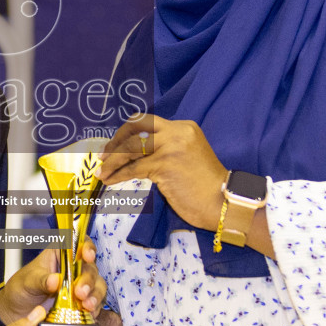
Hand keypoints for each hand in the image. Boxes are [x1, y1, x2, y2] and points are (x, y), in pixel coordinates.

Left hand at [0, 240, 104, 325]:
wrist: (18, 312)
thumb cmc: (21, 289)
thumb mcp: (28, 282)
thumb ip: (41, 280)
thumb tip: (55, 280)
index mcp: (60, 253)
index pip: (79, 243)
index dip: (87, 247)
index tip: (87, 256)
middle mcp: (73, 267)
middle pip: (90, 267)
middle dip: (88, 280)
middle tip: (80, 292)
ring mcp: (80, 284)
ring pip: (97, 285)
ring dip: (95, 295)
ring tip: (87, 306)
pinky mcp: (82, 301)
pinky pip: (95, 303)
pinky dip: (94, 308)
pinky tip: (90, 314)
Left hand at [100, 114, 227, 231]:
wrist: (222, 202)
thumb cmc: (204, 185)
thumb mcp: (185, 156)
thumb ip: (163, 148)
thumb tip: (132, 152)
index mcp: (182, 127)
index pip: (146, 122)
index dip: (126, 133)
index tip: (114, 147)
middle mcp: (176, 132)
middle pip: (136, 127)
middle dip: (115, 141)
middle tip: (103, 156)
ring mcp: (171, 147)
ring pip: (131, 148)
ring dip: (112, 161)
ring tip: (102, 172)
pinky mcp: (165, 165)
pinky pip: (134, 168)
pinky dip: (119, 174)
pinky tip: (111, 180)